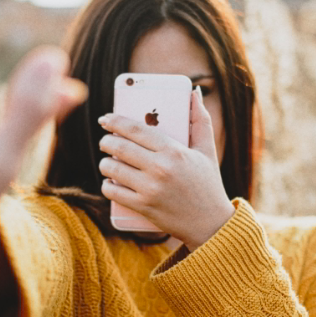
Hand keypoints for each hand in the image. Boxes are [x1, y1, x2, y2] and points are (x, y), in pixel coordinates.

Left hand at [98, 88, 233, 249]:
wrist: (211, 224)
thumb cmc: (208, 184)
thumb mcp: (208, 150)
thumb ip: (200, 119)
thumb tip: (194, 92)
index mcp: (174, 151)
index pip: (136, 129)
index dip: (115, 121)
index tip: (105, 119)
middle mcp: (160, 169)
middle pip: (119, 147)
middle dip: (106, 141)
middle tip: (106, 141)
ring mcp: (150, 189)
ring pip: (112, 168)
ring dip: (105, 163)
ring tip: (108, 162)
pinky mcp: (143, 207)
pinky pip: (112, 191)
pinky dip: (107, 185)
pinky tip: (110, 181)